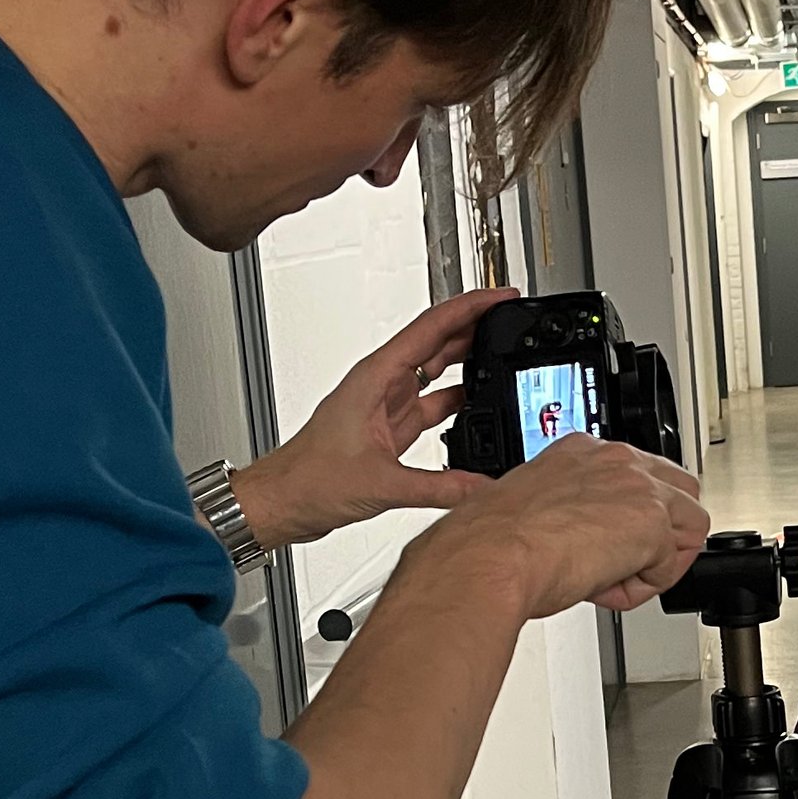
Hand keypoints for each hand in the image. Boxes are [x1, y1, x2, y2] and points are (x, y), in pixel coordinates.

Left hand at [229, 287, 516, 547]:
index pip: (432, 326)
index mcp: (376, 377)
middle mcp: (382, 383)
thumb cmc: (308, 478)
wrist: (284, 501)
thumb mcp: (382, 484)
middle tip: (513, 323)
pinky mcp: (390, 428)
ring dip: (469, 365)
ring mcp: (387, 404)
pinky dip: (458, 404)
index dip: (470, 307)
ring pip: (436, 371)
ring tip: (505, 359)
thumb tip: (482, 487)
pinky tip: (479, 409)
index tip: (501, 298)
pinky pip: (432, 405)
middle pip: (438, 342)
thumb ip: (439, 488)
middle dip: (477, 329)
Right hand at [448, 433, 708, 618]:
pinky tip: (604, 588)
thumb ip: (564, 513)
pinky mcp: (651, 521)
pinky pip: (672, 566)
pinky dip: (643, 587)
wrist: (487, 558)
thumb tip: (575, 539)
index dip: (631, 517)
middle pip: (679, 492)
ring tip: (612, 578)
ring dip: (657, 562)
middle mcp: (613, 460)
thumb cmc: (490, 544)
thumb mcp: (530, 512)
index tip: (612, 540)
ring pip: (688, 526)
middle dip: (662, 534)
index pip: (636, 475)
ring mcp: (637, 486)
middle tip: (627, 564)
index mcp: (580, 452)